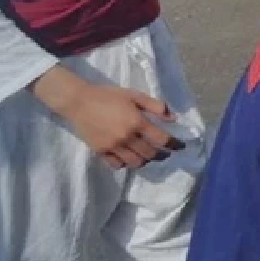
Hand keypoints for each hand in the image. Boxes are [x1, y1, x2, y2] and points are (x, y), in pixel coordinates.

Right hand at [37, 71, 183, 169]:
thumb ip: (155, 106)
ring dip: (145, 161)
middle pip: (150, 154)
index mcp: (137, 122)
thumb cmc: (108, 95)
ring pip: (135, 163)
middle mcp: (126, 137)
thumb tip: (173, 118)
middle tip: (165, 153)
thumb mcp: (134, 95)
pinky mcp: (101, 151)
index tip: (181, 146)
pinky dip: (126, 163)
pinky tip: (129, 157)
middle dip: (161, 155)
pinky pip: (117, 165)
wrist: (79, 101)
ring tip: (148, 156)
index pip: (161, 139)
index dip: (174, 144)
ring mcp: (113, 146)